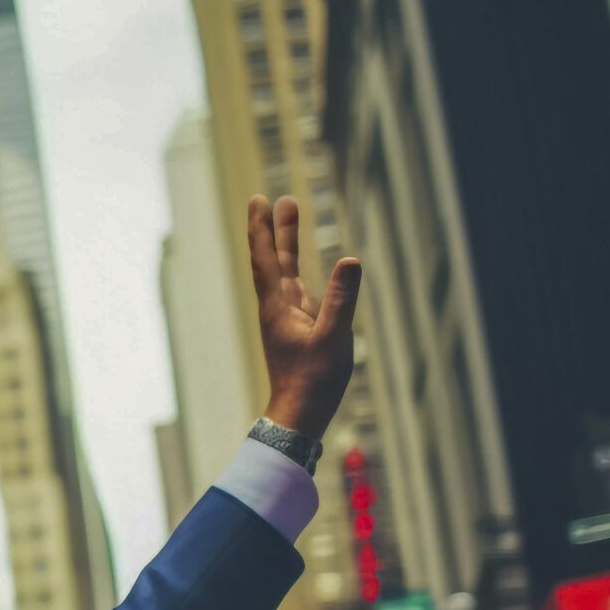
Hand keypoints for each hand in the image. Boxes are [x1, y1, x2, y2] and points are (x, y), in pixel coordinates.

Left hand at [247, 195, 362, 438]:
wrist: (299, 412)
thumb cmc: (313, 380)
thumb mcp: (333, 338)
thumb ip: (342, 299)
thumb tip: (350, 260)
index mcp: (278, 306)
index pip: (267, 258)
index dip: (262, 228)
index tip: (258, 201)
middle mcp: (277, 306)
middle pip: (273, 257)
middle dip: (273, 226)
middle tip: (270, 197)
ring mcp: (287, 314)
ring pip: (284, 268)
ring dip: (285, 240)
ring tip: (289, 210)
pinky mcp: (298, 324)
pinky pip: (294, 285)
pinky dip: (294, 265)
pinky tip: (296, 258)